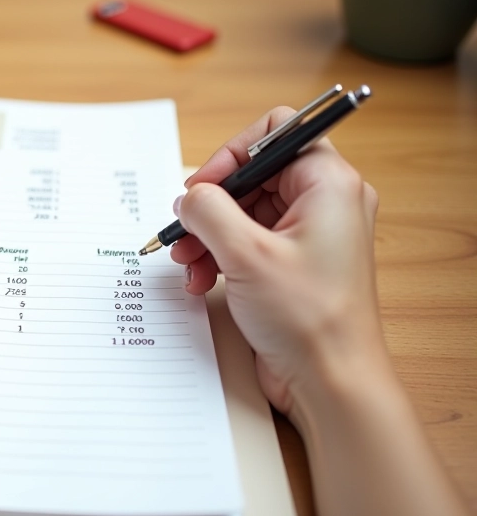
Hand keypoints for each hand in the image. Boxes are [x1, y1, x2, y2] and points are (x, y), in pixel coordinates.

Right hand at [171, 107, 386, 417]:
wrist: (331, 381)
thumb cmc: (310, 319)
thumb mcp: (245, 254)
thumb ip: (209, 211)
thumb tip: (190, 197)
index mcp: (329, 185)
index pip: (275, 134)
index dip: (231, 155)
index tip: (202, 188)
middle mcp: (324, 203)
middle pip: (253, 177)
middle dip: (211, 207)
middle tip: (184, 233)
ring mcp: (310, 236)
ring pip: (245, 212)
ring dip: (209, 235)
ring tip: (189, 264)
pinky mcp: (294, 265)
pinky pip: (248, 242)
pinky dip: (220, 256)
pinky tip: (202, 280)